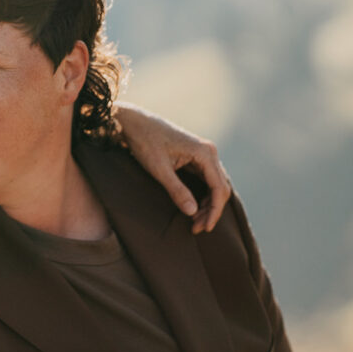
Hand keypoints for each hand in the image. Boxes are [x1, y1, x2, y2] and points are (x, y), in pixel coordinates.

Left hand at [114, 103, 230, 232]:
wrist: (133, 123)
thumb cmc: (145, 142)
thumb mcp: (159, 169)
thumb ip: (177, 190)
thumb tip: (192, 212)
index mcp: (204, 152)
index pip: (218, 188)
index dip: (214, 211)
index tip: (204, 228)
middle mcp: (208, 152)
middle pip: (220, 187)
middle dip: (211, 210)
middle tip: (197, 228)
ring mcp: (202, 154)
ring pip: (214, 185)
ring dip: (207, 204)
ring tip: (195, 222)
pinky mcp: (194, 157)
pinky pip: (205, 179)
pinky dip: (202, 195)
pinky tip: (194, 208)